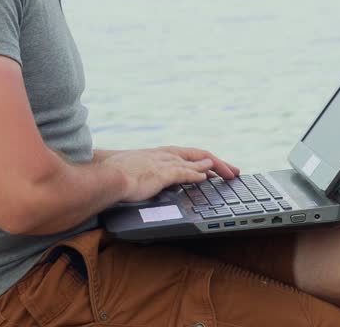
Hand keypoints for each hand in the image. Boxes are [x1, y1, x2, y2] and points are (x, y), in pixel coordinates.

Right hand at [101, 146, 238, 202]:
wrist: (106, 176)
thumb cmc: (115, 176)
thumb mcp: (135, 173)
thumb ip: (147, 177)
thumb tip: (148, 185)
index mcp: (159, 154)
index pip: (188, 155)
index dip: (204, 161)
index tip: (216, 167)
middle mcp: (164, 155)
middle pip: (198, 155)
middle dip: (218, 163)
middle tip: (233, 171)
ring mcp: (163, 162)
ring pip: (196, 161)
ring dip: (215, 167)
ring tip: (229, 174)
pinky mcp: (162, 172)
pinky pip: (184, 172)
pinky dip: (197, 174)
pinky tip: (206, 177)